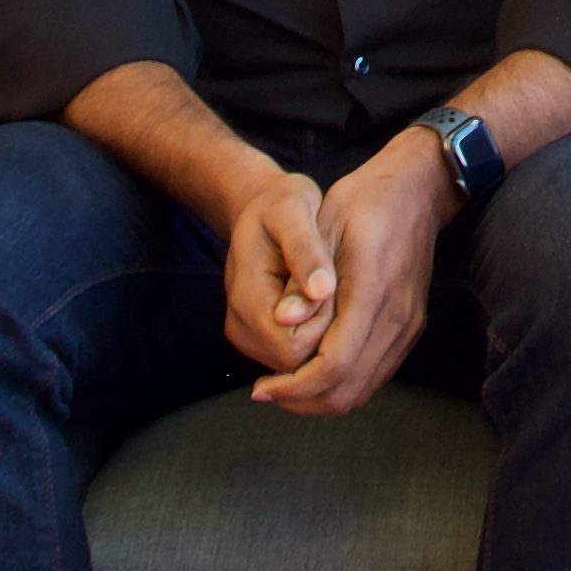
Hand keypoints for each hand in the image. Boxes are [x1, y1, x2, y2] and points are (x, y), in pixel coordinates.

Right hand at [219, 168, 333, 376]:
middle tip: (329, 284)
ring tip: (321, 289)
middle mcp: (240, 327)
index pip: (293, 347)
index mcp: (246, 298)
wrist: (259, 207)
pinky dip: (313, 336)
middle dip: (322, 331)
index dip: (321, 325)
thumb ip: (306, 253)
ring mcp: (246, 337)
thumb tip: (321, 291)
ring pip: (295, 365)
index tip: (330, 284)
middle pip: (294, 363)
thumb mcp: (295, 211)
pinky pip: (293, 358)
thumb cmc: (280, 205)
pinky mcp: (257, 340)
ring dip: (319, 334)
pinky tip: (318, 302)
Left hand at [253, 130, 451, 415]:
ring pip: (362, 390)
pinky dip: (341, 384)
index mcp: (371, 291)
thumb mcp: (323, 225)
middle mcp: (396, 318)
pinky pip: (374, 375)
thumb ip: (303, 277)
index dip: (293, 386)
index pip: (333, 365)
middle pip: (348, 391)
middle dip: (302, 401)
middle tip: (266, 392)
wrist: (417, 190)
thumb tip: (282, 321)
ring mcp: (407, 326)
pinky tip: (313, 370)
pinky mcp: (410, 328)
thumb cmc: (364, 201)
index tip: (260, 387)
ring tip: (284, 386)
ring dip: (320, 398)